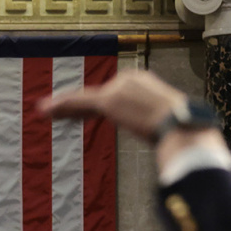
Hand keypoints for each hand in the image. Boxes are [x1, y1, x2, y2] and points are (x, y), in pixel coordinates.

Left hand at [37, 70, 187, 142]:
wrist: (183, 126)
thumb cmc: (186, 133)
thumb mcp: (172, 127)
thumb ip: (163, 131)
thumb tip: (177, 150)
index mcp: (144, 83)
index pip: (114, 94)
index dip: (96, 107)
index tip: (84, 116)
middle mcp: (128, 80)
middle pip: (96, 96)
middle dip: (76, 107)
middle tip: (56, 112)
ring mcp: (117, 89)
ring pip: (84, 100)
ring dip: (63, 107)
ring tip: (44, 110)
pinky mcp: (108, 101)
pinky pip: (79, 103)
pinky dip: (61, 107)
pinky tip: (44, 110)